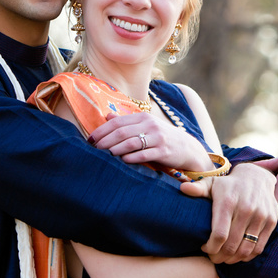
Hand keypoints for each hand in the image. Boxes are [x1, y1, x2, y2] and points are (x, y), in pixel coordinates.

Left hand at [88, 112, 212, 171]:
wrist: (187, 148)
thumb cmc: (161, 137)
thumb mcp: (145, 125)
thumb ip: (127, 121)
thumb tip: (107, 116)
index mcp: (143, 117)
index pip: (117, 122)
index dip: (101, 131)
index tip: (90, 140)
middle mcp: (149, 125)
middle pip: (121, 132)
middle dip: (104, 141)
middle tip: (93, 150)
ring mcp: (157, 138)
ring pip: (130, 143)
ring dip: (115, 150)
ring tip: (105, 156)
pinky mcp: (163, 151)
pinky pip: (143, 154)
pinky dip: (130, 158)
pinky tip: (122, 161)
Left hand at [180, 163, 277, 263]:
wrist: (257, 177)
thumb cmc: (228, 185)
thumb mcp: (212, 183)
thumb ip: (198, 188)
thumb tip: (182, 189)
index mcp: (228, 202)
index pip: (219, 235)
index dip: (210, 248)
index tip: (204, 248)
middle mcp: (246, 209)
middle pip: (232, 246)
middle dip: (219, 257)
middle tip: (213, 257)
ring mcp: (261, 216)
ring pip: (246, 250)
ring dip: (233, 260)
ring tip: (224, 258)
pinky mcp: (271, 221)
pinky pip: (259, 247)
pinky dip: (247, 256)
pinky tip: (238, 255)